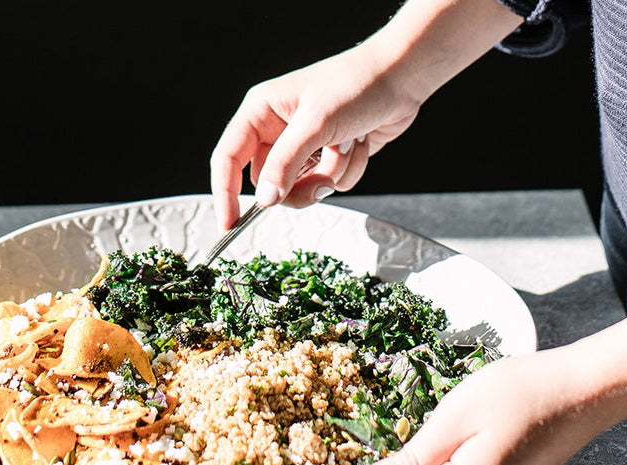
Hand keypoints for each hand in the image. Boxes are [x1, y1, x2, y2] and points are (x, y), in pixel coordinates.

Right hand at [209, 44, 422, 228]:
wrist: (402, 78)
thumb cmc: (356, 85)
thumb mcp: (315, 124)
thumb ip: (284, 164)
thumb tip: (264, 200)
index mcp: (260, 112)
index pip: (228, 159)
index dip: (225, 194)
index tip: (229, 224)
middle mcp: (277, 130)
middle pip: (268, 183)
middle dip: (299, 186)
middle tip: (323, 179)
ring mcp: (304, 145)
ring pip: (301, 188)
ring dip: (330, 175)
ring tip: (348, 145)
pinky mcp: (328, 156)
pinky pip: (328, 184)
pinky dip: (348, 171)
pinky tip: (361, 142)